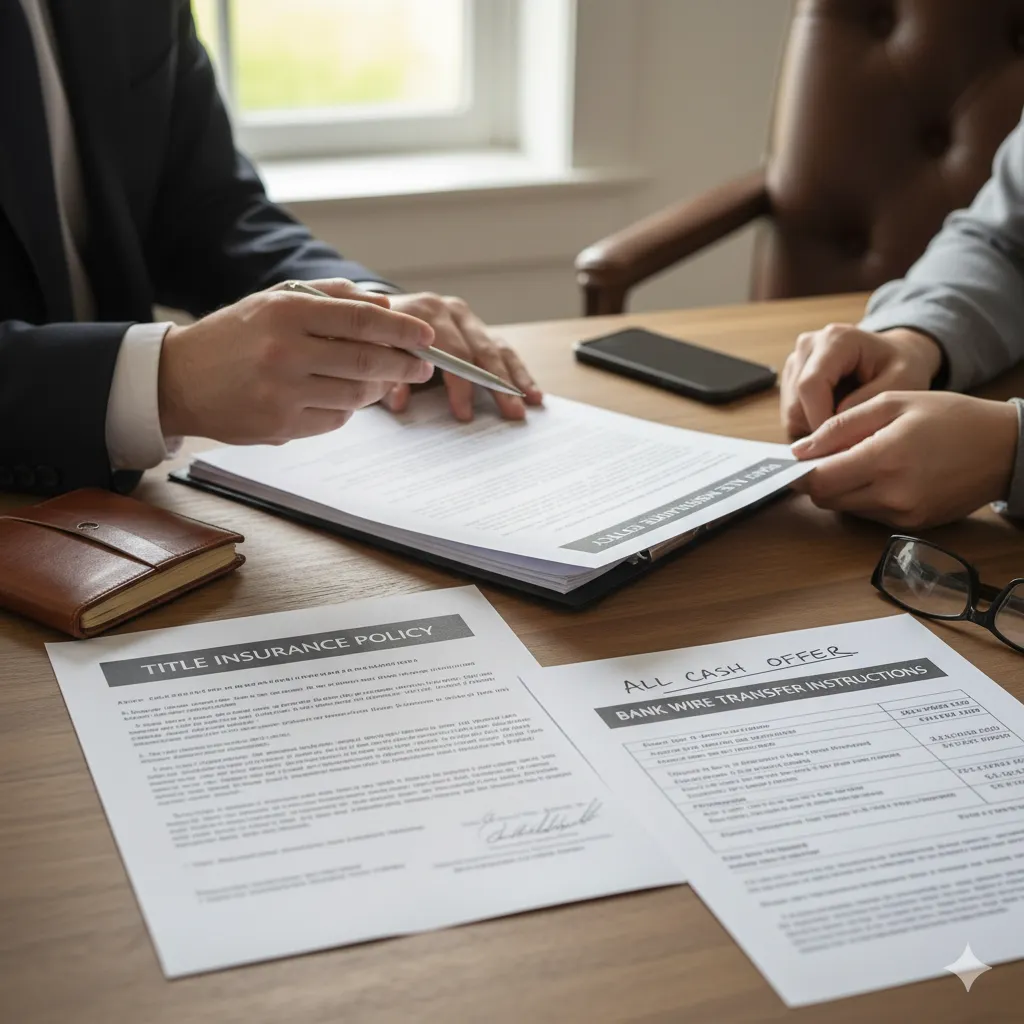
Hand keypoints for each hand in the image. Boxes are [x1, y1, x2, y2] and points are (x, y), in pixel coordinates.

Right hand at [157, 279, 434, 442]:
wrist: (179, 379)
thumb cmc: (236, 335)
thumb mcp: (276, 300)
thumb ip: (332, 298)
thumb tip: (386, 308)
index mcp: (286, 312)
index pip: (362, 321)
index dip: (403, 331)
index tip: (427, 337)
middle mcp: (285, 351)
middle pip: (367, 361)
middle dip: (405, 365)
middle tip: (423, 366)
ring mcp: (282, 392)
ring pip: (356, 395)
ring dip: (378, 388)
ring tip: (383, 379)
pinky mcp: (280, 426)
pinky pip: (335, 420)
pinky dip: (347, 409)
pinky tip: (340, 397)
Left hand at [377, 293, 542, 420]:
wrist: (378, 311)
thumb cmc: (376, 339)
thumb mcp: (375, 356)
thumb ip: (387, 377)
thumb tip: (400, 402)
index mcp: (423, 312)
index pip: (450, 351)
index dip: (459, 384)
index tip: (465, 412)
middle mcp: (450, 310)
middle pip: (480, 350)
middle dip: (496, 385)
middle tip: (511, 412)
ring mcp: (468, 319)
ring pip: (497, 349)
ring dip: (515, 379)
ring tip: (531, 403)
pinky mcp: (479, 329)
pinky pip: (503, 351)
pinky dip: (518, 373)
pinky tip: (533, 393)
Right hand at [781, 324, 943, 437]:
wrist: (896, 356)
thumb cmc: (903, 367)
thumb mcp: (901, 383)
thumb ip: (868, 402)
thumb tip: (833, 425)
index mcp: (835, 339)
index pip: (810, 385)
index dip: (820, 420)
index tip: (841, 445)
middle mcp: (808, 346)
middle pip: (796, 403)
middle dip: (819, 431)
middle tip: (849, 442)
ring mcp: (796, 361)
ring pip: (791, 413)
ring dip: (814, 430)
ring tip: (847, 429)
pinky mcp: (791, 378)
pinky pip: (792, 415)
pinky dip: (811, 427)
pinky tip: (836, 422)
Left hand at [791, 391, 1018, 528]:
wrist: (1005, 447)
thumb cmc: (950, 417)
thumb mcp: (893, 403)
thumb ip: (840, 426)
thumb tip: (800, 450)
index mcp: (885, 459)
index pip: (820, 480)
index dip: (800, 472)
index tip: (795, 461)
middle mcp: (893, 494)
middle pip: (827, 499)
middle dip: (818, 480)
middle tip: (828, 456)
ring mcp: (904, 515)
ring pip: (846, 508)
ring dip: (841, 488)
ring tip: (861, 460)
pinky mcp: (913, 525)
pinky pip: (869, 514)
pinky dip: (864, 496)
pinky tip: (882, 474)